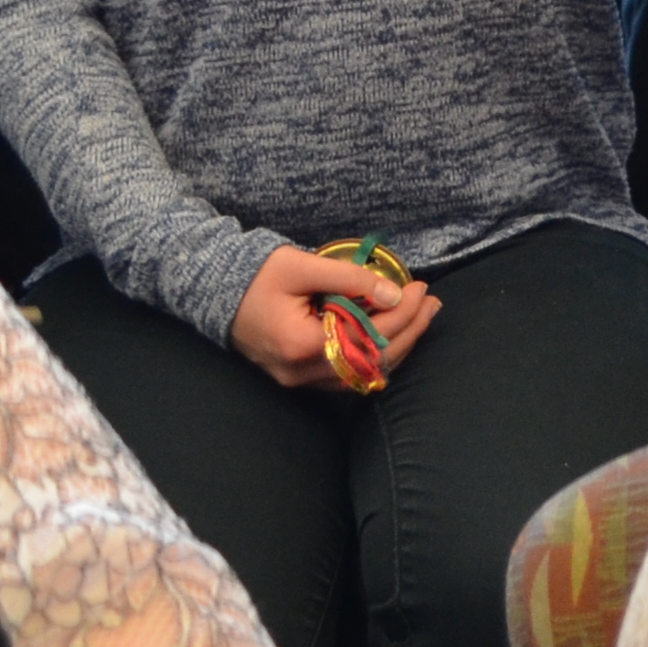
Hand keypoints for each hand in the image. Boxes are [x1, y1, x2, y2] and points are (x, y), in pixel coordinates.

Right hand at [227, 242, 440, 388]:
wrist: (216, 294)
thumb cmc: (257, 276)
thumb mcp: (302, 267)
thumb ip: (350, 279)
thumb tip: (394, 292)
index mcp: (302, 345)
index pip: (368, 336)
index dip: (402, 312)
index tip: (420, 287)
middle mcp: (303, 372)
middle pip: (373, 360)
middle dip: (409, 330)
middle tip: (431, 302)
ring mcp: (301, 380)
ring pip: (364, 373)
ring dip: (397, 344)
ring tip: (422, 315)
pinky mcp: (300, 377)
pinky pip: (348, 375)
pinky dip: (375, 355)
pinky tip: (392, 333)